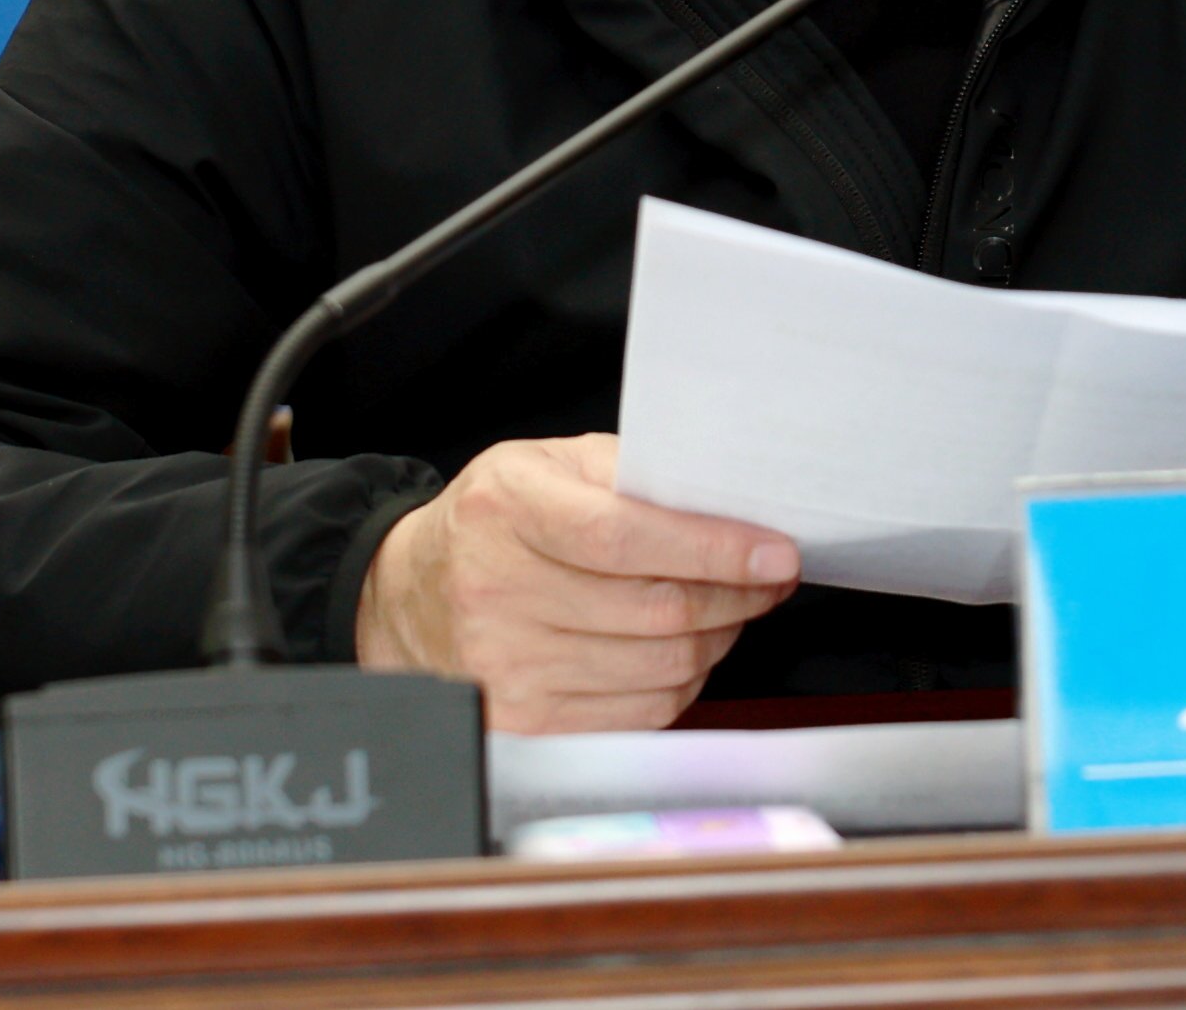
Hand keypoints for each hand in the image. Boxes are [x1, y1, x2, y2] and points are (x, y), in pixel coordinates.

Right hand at [354, 433, 798, 731]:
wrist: (408, 593)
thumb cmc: (496, 520)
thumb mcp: (550, 465)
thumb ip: (634, 475)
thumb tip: (731, 508)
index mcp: (508, 509)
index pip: (628, 539)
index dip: (715, 550)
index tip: (777, 554)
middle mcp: (498, 590)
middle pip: (656, 612)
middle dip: (737, 597)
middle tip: (770, 578)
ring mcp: (506, 665)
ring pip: (660, 670)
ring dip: (717, 641)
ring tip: (728, 610)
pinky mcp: (522, 721)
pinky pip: (639, 714)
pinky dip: (682, 683)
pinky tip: (683, 649)